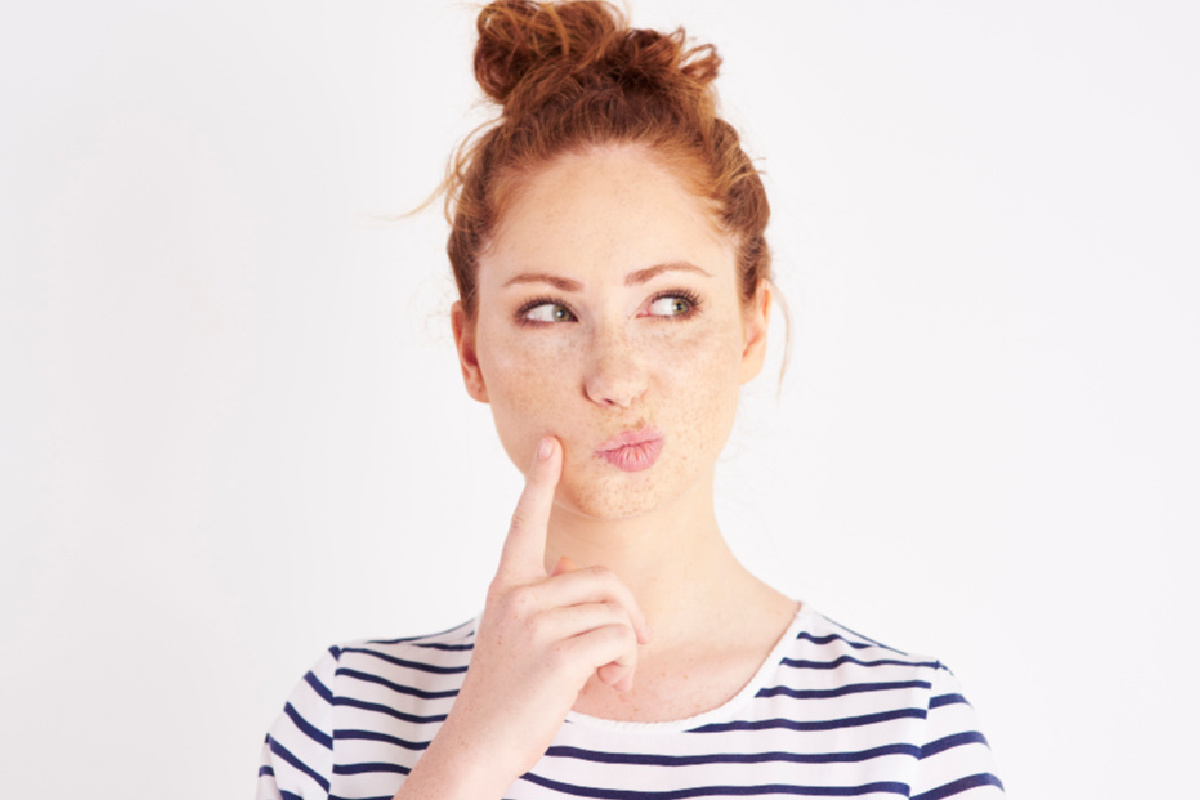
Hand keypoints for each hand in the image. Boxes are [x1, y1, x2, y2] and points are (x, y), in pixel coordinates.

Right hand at [413, 436, 651, 795]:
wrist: (479, 745)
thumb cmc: (505, 694)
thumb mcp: (518, 637)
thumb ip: (543, 597)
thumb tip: (568, 564)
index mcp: (506, 586)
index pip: (523, 523)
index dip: (539, 481)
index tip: (551, 443)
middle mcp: (517, 596)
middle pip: (603, 578)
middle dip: (629, 613)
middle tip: (632, 646)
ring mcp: (534, 623)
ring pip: (616, 610)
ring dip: (627, 648)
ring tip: (612, 676)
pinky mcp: (557, 654)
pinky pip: (619, 639)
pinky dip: (626, 666)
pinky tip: (610, 687)